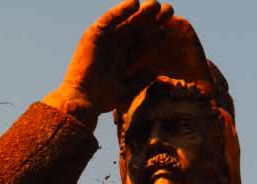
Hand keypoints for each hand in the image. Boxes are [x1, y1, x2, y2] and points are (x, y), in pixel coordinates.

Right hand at [59, 1, 174, 114]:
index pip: (143, 44)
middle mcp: (115, 47)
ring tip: (155, 5)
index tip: (173, 30)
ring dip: (140, 12)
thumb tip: (157, 71)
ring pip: (126, 21)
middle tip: (170, 10)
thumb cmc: (103, 100)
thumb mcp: (128, 90)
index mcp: (124, 59)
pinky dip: (121, 10)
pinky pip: (110, 18)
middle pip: (137, 30)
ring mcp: (105, 40)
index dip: (157, 36)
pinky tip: (135, 3)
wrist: (83, 100)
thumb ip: (141, 80)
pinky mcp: (94, 34)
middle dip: (153, 20)